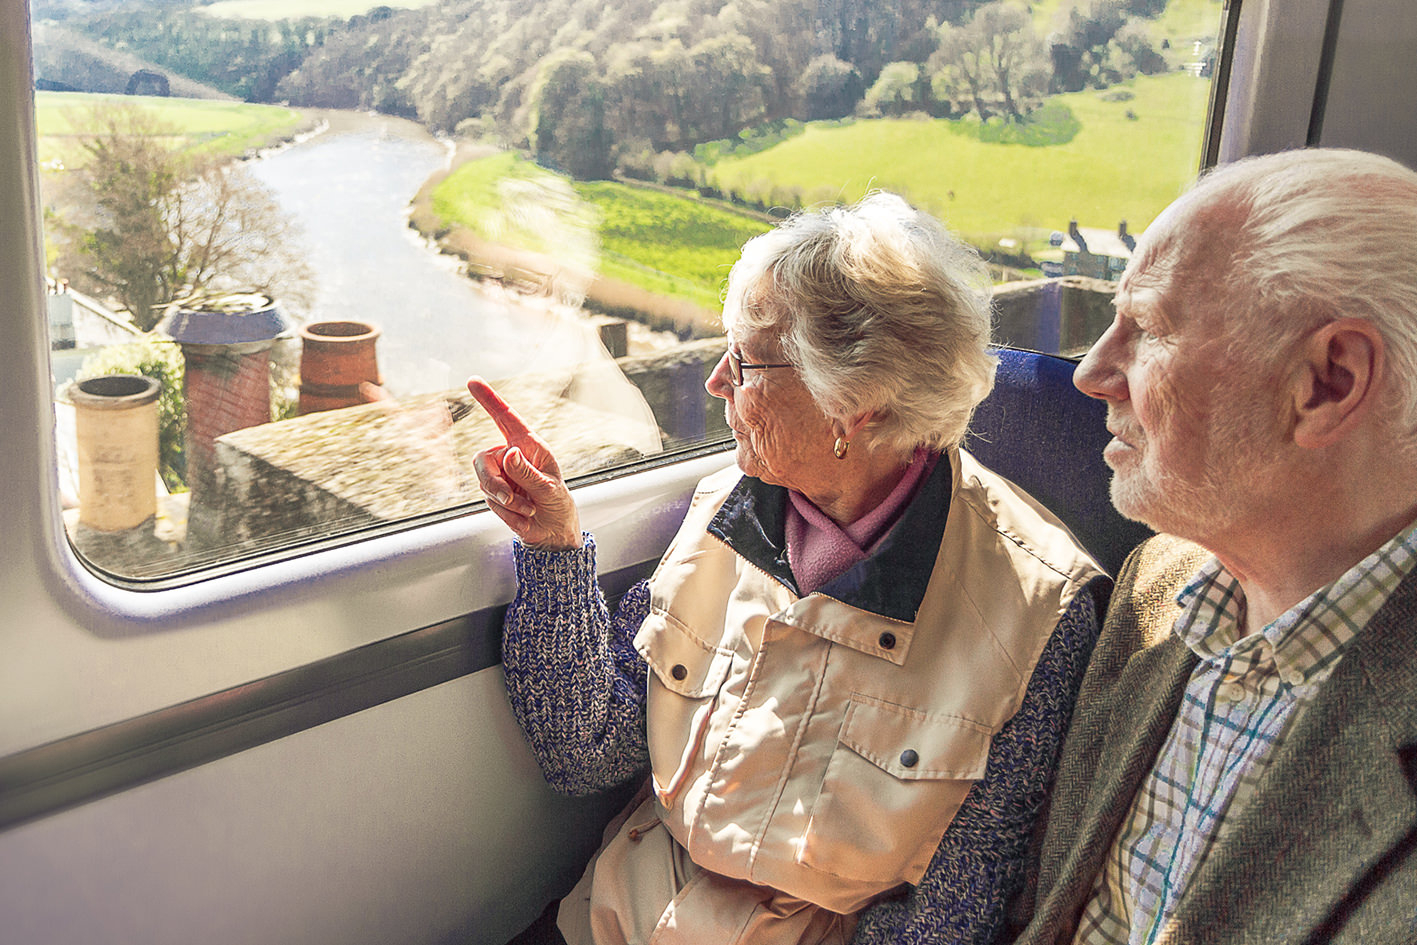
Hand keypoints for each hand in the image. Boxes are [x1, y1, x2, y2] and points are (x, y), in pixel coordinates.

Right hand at [467, 377, 581, 550]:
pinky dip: (507, 512)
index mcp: (529, 446)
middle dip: (493, 482)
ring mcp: (500, 475)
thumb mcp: (549, 489)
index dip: (489, 399)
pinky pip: (489, 500)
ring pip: (483, 481)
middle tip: (509, 498)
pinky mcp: (494, 493)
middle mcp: (511, 456)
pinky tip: (523, 513)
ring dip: (505, 500)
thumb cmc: (557, 504)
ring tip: (527, 507)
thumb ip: (528, 473)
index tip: (473, 382)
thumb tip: (509, 454)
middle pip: (482, 459)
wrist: (552, 531)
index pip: (506, 418)